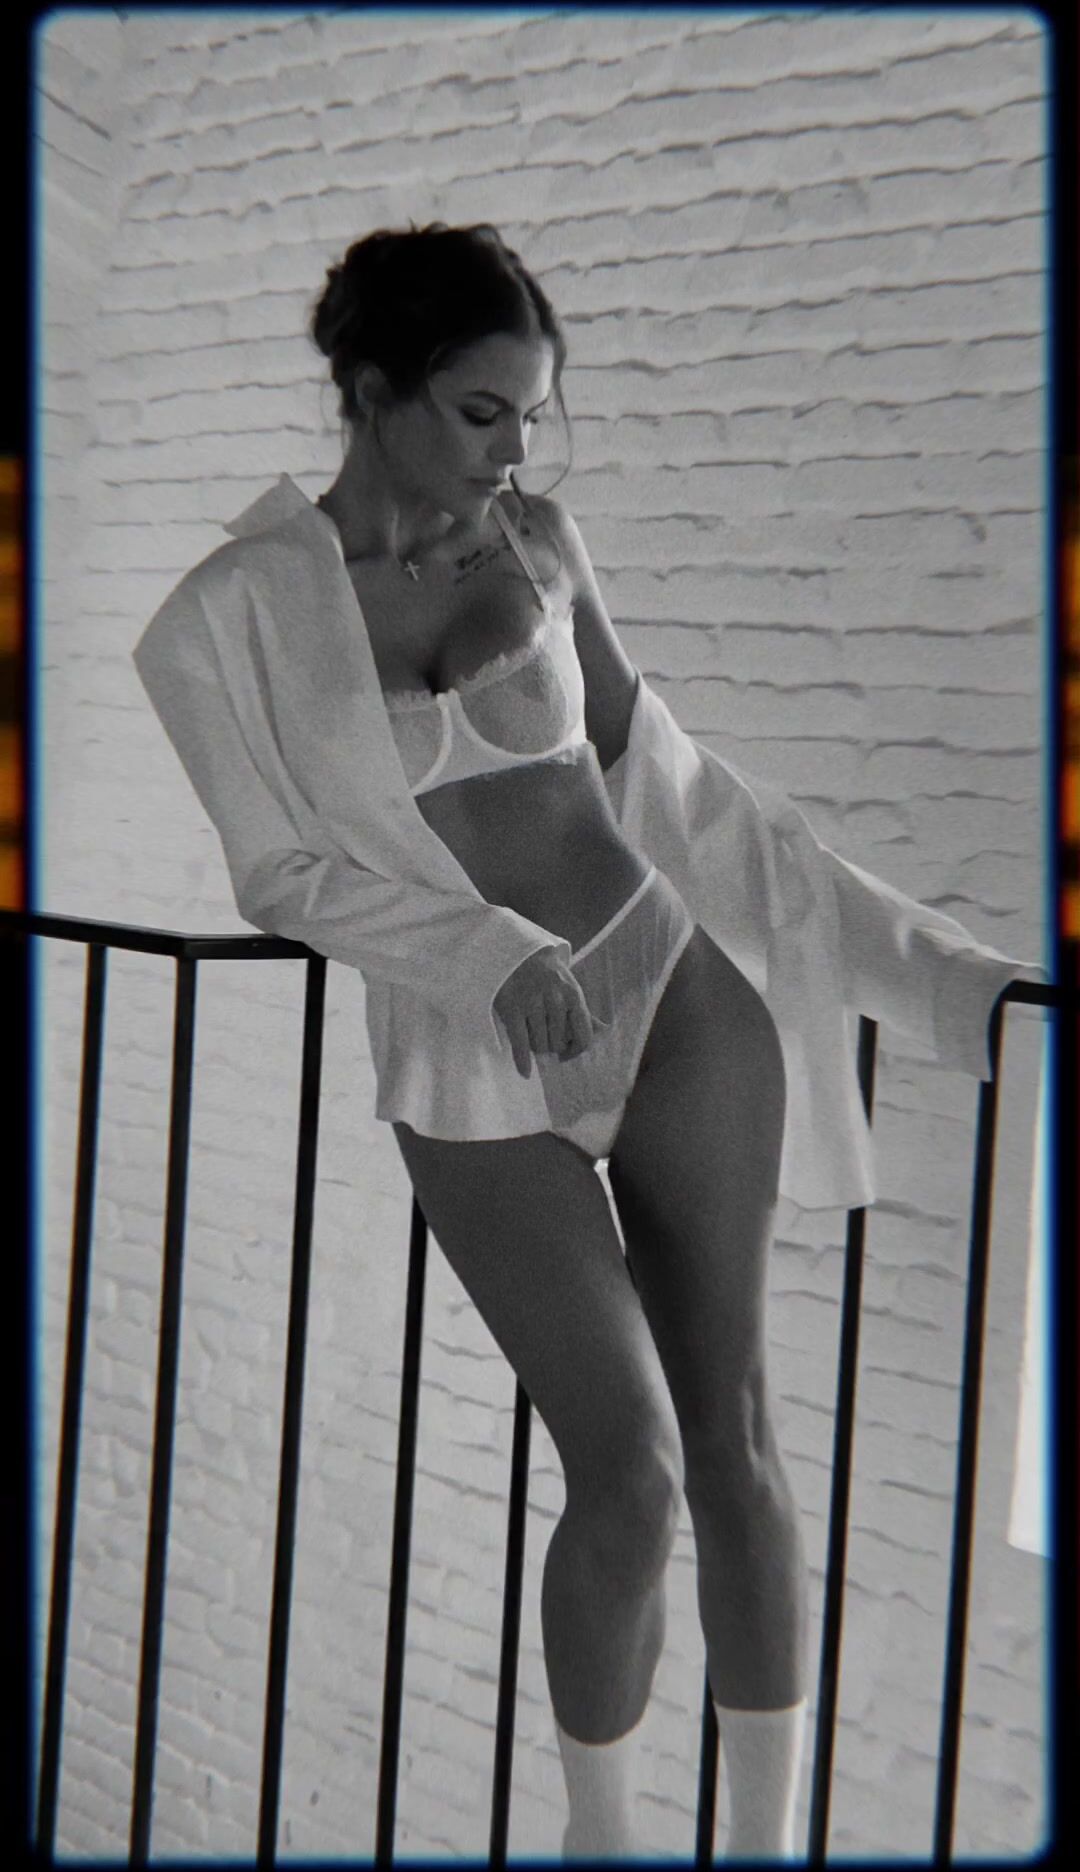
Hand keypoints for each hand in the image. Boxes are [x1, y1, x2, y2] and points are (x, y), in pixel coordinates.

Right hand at [492, 948, 598, 1077]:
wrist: (518, 953)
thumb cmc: (548, 976)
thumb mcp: (570, 989)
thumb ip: (584, 1012)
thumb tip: (604, 1030)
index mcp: (574, 996)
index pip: (583, 1036)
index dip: (575, 1051)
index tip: (566, 1054)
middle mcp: (555, 1000)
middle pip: (558, 1044)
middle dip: (551, 1045)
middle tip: (544, 1035)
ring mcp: (533, 1003)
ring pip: (540, 1046)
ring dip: (536, 1046)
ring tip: (531, 1034)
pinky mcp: (512, 1008)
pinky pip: (520, 1043)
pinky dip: (522, 1061)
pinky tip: (525, 1072)